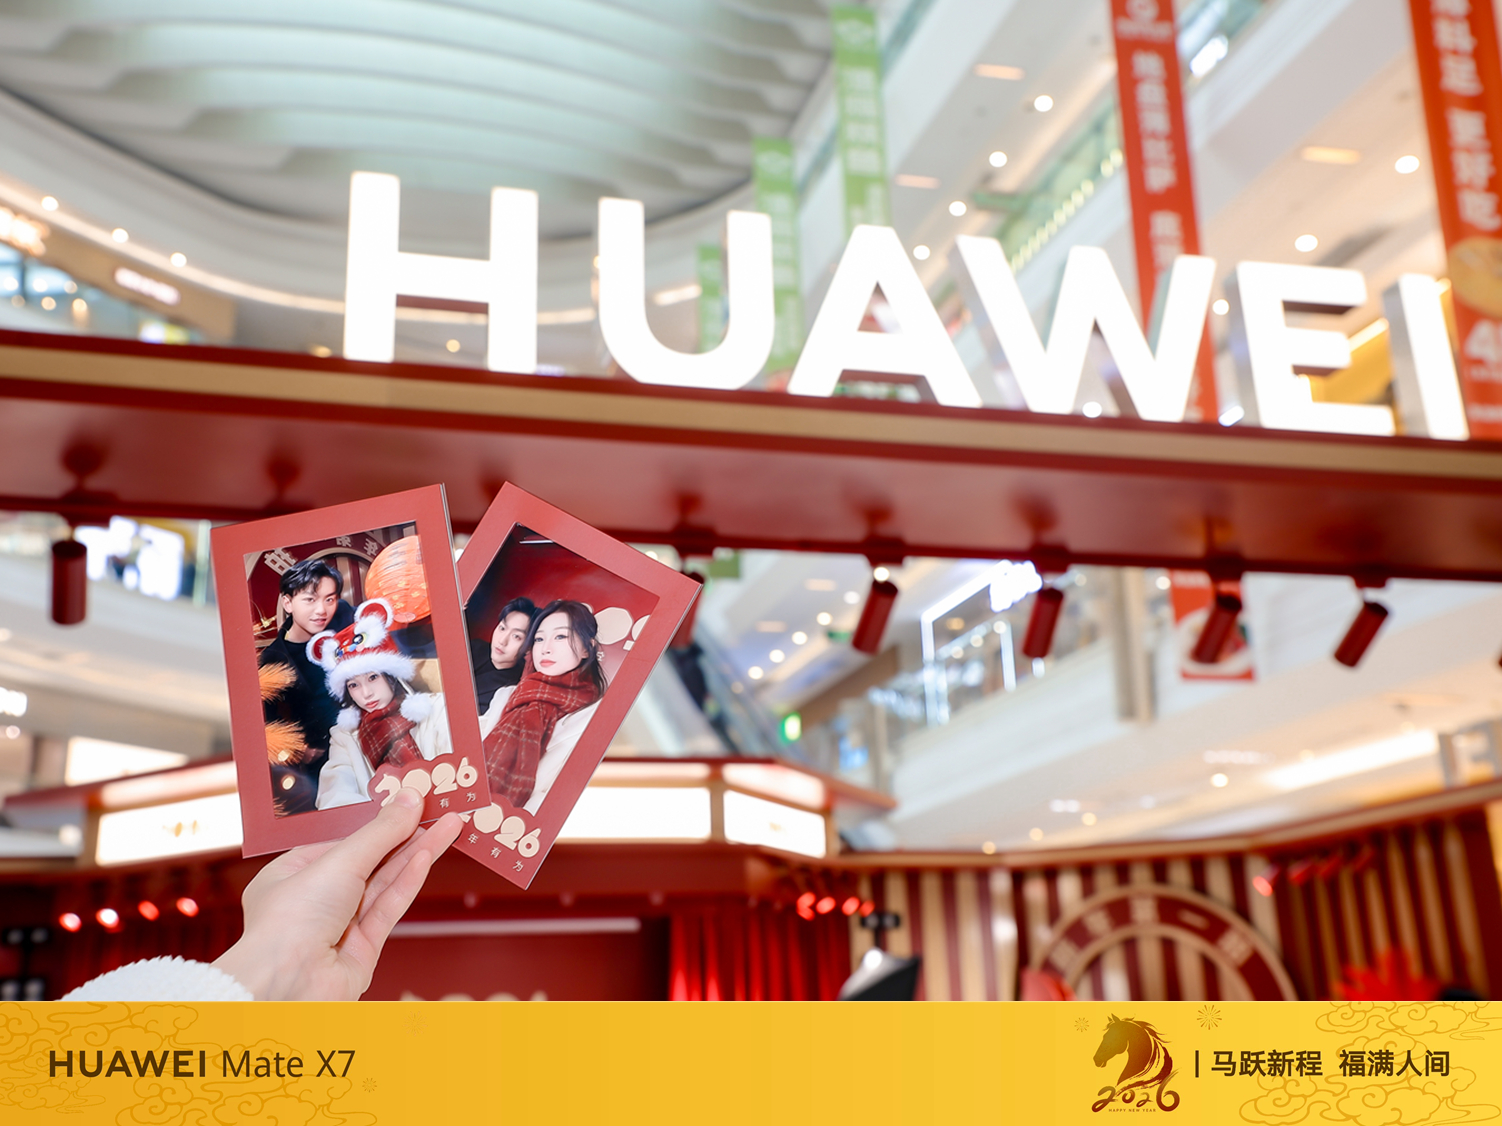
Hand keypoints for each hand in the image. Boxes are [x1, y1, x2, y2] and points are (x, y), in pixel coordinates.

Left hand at [214, 789, 460, 1000]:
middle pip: (368, 862)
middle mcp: (313, 902)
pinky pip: (388, 909)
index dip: (377, 824)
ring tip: (449, 827)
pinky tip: (427, 857)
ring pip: (384, 884)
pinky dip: (408, 882)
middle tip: (438, 811)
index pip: (341, 843)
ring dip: (416, 854)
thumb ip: (381, 832)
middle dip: (404, 836)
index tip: (408, 803)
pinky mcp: (361, 951)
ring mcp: (338, 928)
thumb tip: (409, 799)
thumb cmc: (290, 922)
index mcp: (290, 876)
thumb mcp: (339, 861)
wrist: (288, 986)